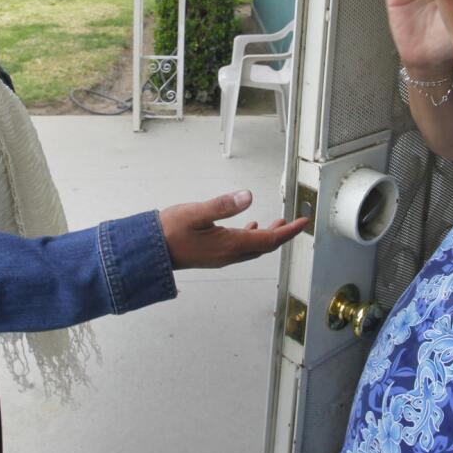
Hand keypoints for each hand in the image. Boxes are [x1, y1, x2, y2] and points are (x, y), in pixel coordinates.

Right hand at [160, 190, 308, 268]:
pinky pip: (240, 248)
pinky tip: (248, 227)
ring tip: (278, 223)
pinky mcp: (213, 254)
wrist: (149, 252)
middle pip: (264, 246)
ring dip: (268, 236)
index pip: (269, 239)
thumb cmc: (169, 233)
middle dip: (282, 234)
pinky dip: (251, 237)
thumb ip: (222, 205)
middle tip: (295, 222)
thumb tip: (247, 196)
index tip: (302, 222)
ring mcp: (221, 257)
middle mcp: (229, 254)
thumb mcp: (196, 213)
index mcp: (230, 245)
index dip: (288, 231)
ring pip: (253, 248)